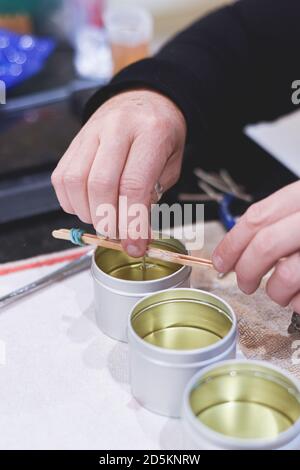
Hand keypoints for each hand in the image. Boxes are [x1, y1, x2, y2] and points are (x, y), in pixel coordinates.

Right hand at [51, 89, 185, 256]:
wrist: (143, 101)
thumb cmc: (160, 135)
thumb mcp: (171, 164)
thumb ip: (153, 196)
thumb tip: (132, 232)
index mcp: (151, 133)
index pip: (134, 186)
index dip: (132, 224)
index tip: (134, 246)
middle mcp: (117, 129)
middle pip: (100, 185)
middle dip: (108, 222)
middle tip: (118, 235)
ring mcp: (90, 133)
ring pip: (75, 182)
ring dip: (87, 213)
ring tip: (104, 219)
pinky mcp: (73, 142)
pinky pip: (62, 178)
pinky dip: (72, 202)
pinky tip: (88, 206)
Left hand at [213, 181, 299, 311]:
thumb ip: (277, 222)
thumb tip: (237, 249)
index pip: (257, 217)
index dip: (231, 243)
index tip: (220, 261)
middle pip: (265, 245)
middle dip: (246, 270)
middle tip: (244, 283)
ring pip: (285, 276)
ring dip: (275, 292)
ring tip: (281, 291)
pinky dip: (297, 303)